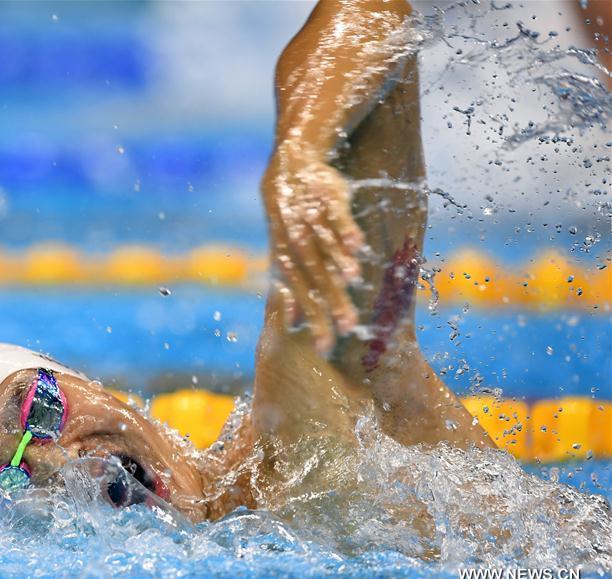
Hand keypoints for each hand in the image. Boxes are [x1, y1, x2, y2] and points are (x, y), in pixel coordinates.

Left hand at [263, 151, 364, 351]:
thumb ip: (292, 287)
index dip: (312, 320)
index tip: (325, 347)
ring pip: (323, 245)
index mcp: (288, 259)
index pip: (301, 296)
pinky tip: (357, 245)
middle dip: (330, 300)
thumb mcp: (286, 253)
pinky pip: (334, 214)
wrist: (289, 167)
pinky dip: (344, 229)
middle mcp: (296, 242)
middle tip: (349, 327)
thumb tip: (293, 322)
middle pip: (314, 276)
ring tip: (353, 282)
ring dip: (337, 262)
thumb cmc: (293, 220)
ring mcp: (309, 218)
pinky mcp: (325, 196)